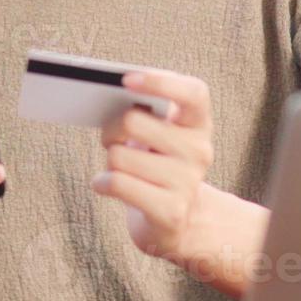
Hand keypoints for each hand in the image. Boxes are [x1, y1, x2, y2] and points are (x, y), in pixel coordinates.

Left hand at [91, 69, 213, 262]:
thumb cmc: (158, 164)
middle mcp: (199, 150)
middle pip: (133, 121)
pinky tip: (104, 185)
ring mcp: (188, 182)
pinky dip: (101, 183)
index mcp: (198, 123)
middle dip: (110, 129)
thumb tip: (113, 95)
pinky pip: (117, 183)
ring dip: (109, 162)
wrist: (177, 221)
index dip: (160, 81)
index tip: (126, 80)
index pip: (193, 92)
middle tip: (112, 138)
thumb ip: (146, 111)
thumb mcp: (158, 134)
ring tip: (120, 168)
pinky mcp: (171, 211)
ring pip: (118, 156)